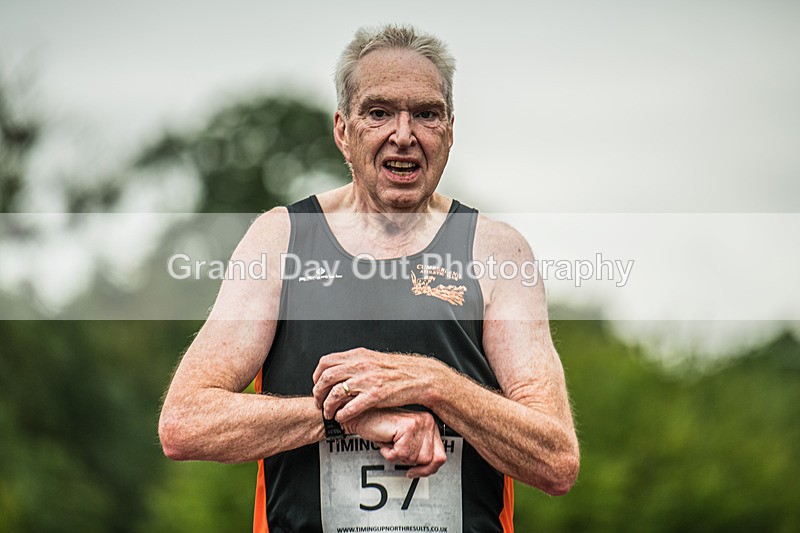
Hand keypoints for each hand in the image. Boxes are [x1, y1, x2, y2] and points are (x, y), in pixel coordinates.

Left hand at [312, 347, 440, 421]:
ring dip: (328, 406)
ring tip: (329, 413)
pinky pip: (350, 407)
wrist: (420, 377)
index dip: (317, 375)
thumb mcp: (374, 359)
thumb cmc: (399, 370)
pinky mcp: (375, 395)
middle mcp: (360, 365)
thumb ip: (356, 363)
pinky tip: (342, 418)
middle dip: (318, 393)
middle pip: (326, 378)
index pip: (326, 362)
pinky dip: (342, 414)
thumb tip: (340, 369)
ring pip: (335, 394)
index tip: (317, 385)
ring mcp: (367, 380)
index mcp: (359, 355)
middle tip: (319, 401)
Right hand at [343, 408, 446, 477]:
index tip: (414, 471)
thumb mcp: (407, 442)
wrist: (362, 418)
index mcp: (431, 424)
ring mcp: (419, 423)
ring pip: (414, 458)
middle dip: (409, 461)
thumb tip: (431, 468)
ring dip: (398, 456)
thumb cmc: (382, 428)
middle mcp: (428, 421)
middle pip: (428, 460)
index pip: (440, 457)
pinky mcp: (408, 427)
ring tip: (391, 443)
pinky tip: (386, 440)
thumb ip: (422, 451)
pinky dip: (389, 453)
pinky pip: (401, 454)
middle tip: (397, 450)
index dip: (427, 469)